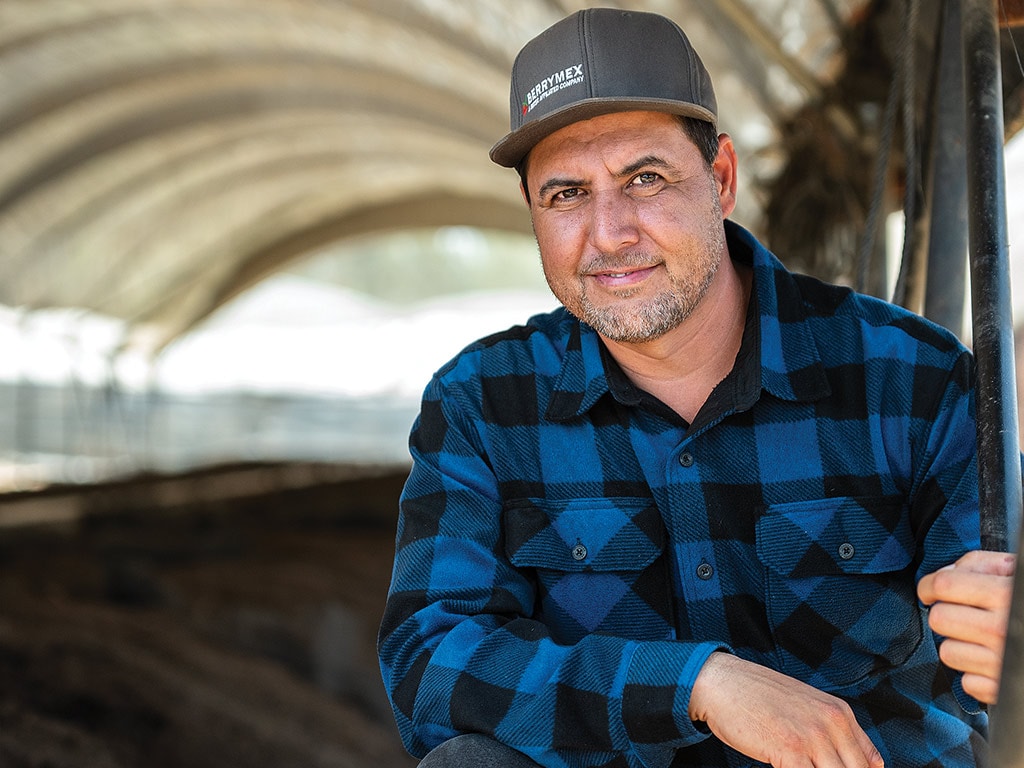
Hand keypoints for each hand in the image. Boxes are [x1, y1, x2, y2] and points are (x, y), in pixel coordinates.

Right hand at [689, 652, 883, 766]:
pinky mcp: (791, 750)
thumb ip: (836, 732)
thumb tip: (872, 764)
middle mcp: (832, 723)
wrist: (721, 682)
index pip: (870, 762)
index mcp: (839, 712)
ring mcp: (813, 737)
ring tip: (796, 766)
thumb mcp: (806, 706)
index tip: (835, 767)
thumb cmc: (758, 696)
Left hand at [917, 549, 1015, 703]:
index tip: (930, 590)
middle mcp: (1002, 629)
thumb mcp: (1017, 571)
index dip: (929, 585)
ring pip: (947, 651)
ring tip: (982, 639)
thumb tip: (946, 573)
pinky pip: (966, 682)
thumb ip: (982, 564)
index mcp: (1006, 594)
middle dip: (946, 614)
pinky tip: (993, 663)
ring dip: (959, 645)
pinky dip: (975, 674)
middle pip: (939, 619)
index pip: (944, 585)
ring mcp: (1003, 663)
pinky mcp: (1003, 692)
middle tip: (964, 614)